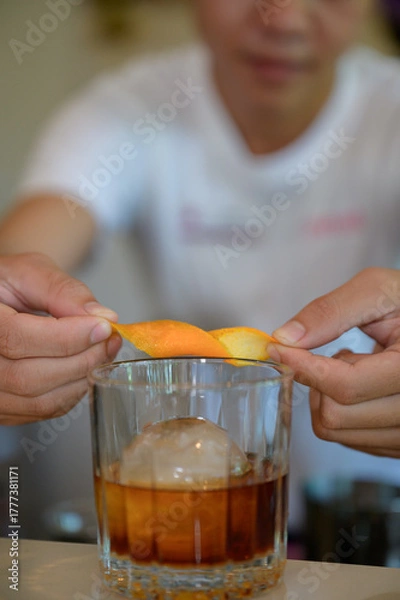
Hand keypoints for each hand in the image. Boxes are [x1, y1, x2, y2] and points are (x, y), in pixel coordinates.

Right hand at [0, 253, 121, 423]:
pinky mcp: (3, 407)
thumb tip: (102, 317)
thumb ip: (62, 291)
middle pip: (28, 377)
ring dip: (81, 378)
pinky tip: (85, 367)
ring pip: (37, 400)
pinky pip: (42, 410)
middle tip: (110, 339)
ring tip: (103, 350)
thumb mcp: (28, 271)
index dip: (66, 337)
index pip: (17, 338)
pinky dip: (72, 391)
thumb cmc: (7, 283)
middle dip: (81, 359)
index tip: (103, 327)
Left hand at [269, 267, 399, 457]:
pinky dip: (339, 411)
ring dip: (327, 396)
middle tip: (336, 351)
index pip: (345, 386)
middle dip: (318, 380)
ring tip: (353, 365)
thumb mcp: (378, 292)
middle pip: (334, 415)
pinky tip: (360, 384)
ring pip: (336, 431)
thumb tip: (285, 337)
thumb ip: (331, 312)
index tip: (278, 348)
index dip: (303, 366)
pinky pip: (349, 439)